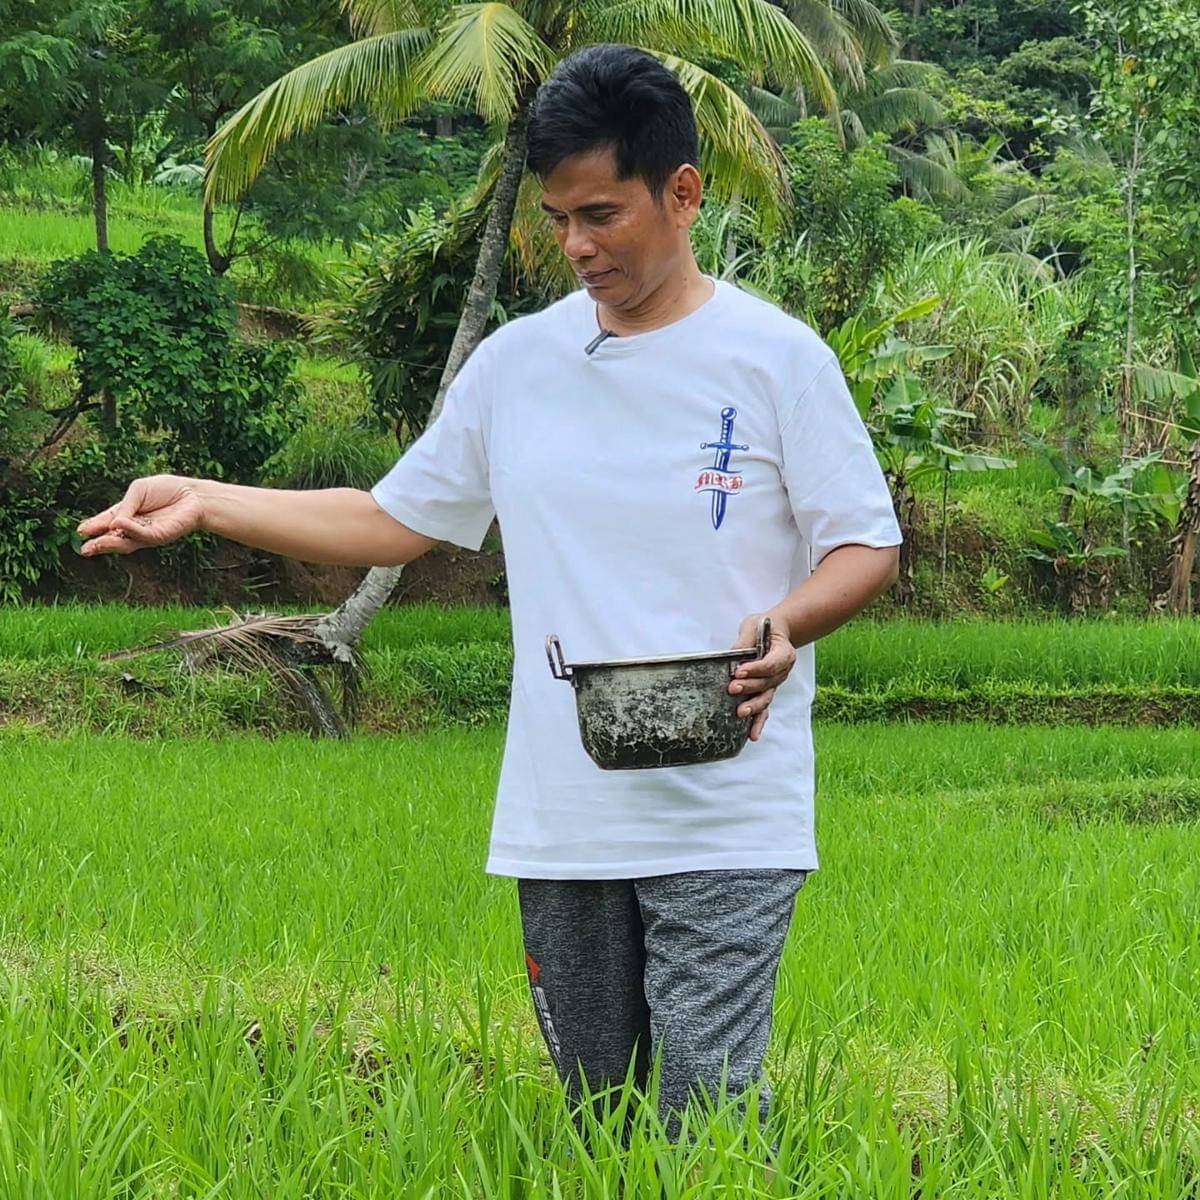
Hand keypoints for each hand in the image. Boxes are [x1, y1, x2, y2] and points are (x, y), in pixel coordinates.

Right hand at [76, 474, 205, 556]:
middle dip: (99, 543)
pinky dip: (130, 529)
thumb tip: (113, 523)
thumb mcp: (139, 490)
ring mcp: (148, 534)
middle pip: (114, 538)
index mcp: (128, 514)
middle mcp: (136, 527)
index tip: (80, 531)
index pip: (107, 522)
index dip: (94, 526)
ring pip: (126, 542)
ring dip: (109, 543)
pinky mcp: (160, 536)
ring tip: (94, 544)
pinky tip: (118, 525)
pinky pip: (142, 534)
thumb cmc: (168, 490)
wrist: (193, 494)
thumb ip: (125, 506)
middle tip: (84, 549)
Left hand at [729, 612, 795, 741]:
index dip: (756, 668)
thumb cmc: (763, 627)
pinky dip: (758, 722)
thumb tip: (734, 653)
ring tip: (740, 713)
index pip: (772, 663)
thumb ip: (746, 639)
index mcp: (784, 653)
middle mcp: (783, 671)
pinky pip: (764, 709)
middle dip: (750, 687)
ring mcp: (775, 684)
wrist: (775, 632)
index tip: (739, 671)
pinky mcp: (766, 692)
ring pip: (766, 698)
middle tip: (732, 689)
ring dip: (754, 707)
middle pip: (767, 683)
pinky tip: (752, 735)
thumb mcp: (753, 625)